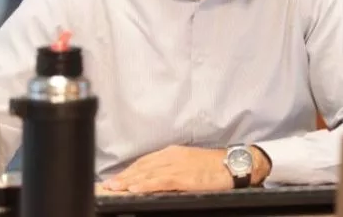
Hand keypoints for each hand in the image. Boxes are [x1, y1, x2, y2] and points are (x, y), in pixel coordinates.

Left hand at [103, 146, 232, 193]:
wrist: (235, 164)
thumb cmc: (216, 165)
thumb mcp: (191, 163)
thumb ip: (174, 168)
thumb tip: (158, 179)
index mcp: (173, 152)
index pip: (145, 162)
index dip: (129, 170)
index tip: (115, 178)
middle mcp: (172, 156)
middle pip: (142, 167)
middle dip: (124, 176)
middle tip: (107, 185)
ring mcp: (177, 166)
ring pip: (147, 174)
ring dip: (128, 182)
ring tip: (114, 188)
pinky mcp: (183, 176)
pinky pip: (159, 181)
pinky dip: (144, 185)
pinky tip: (134, 190)